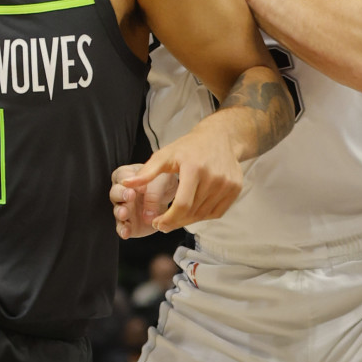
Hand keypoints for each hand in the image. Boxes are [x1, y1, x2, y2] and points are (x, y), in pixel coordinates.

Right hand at [109, 164, 177, 238]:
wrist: (171, 198)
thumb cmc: (162, 183)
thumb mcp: (161, 182)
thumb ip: (153, 195)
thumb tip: (147, 212)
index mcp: (126, 176)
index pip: (122, 176)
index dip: (129, 181)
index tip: (141, 186)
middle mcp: (121, 192)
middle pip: (115, 192)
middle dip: (121, 194)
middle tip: (130, 196)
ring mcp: (124, 208)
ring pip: (117, 211)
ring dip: (120, 212)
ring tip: (125, 214)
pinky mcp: (129, 224)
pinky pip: (123, 228)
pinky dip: (123, 230)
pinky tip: (126, 232)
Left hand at [120, 127, 242, 231]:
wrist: (219, 137)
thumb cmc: (187, 147)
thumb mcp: (165, 155)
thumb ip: (146, 173)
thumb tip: (125, 185)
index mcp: (194, 168)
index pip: (182, 205)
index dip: (168, 219)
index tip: (157, 224)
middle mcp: (214, 177)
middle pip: (193, 212)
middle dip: (175, 221)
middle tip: (163, 224)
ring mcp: (227, 184)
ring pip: (204, 214)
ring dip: (188, 220)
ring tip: (176, 216)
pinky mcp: (236, 189)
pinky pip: (217, 212)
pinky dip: (203, 216)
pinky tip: (192, 211)